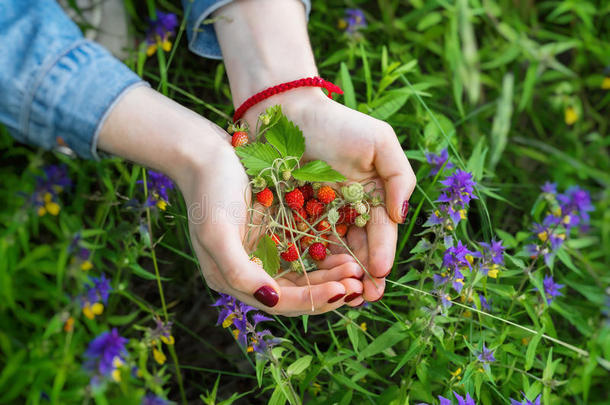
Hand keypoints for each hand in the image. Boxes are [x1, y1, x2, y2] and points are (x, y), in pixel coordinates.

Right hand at [98, 86, 364, 314]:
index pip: (279, 302)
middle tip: (358, 284)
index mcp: (233, 280)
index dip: (312, 300)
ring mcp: (264, 253)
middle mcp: (251, 273)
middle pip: (296, 293)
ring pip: (304, 275)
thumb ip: (240, 271)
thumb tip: (270, 300)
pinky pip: (305, 252)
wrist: (207, 156)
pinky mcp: (276, 234)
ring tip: (356, 269)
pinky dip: (324, 255)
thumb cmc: (209, 193)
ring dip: (330, 276)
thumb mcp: (218, 233)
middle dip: (327, 290)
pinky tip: (344, 251)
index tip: (341, 290)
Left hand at [213, 0, 415, 303]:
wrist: (286, 110)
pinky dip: (312, 262)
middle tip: (363, 296)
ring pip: (334, 251)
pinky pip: (305, 243)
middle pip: (360, 247)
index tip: (379, 273)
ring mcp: (322, 214)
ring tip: (341, 294)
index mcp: (373, 194)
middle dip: (364, 273)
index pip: (382, 231)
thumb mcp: (379, 143)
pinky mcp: (295, 215)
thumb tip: (401, 216)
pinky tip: (314, 278)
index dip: (382, 253)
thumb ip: (398, 177)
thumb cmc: (335, 123)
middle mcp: (350, 208)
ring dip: (339, 274)